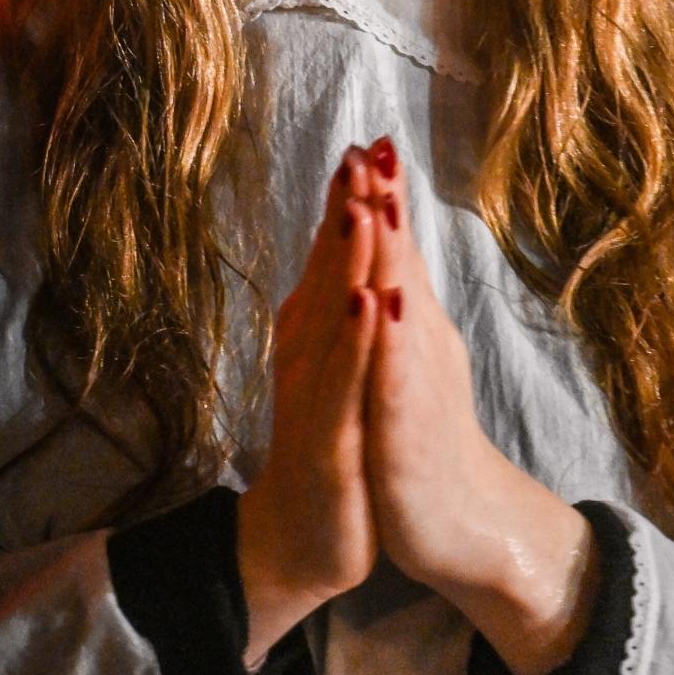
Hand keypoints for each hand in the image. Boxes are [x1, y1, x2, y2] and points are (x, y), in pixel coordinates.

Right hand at [236, 144, 384, 663]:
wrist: (304, 534)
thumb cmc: (328, 436)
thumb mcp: (337, 359)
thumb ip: (339, 296)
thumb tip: (349, 230)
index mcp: (315, 330)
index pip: (334, 253)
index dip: (349, 198)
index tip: (366, 141)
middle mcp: (308, 351)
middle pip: (329, 270)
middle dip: (345, 209)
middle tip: (357, 150)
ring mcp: (315, 394)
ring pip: (334, 317)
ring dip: (345, 261)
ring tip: (360, 207)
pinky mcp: (329, 439)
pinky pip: (345, 382)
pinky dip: (356, 340)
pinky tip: (369, 303)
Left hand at [365, 167, 597, 674]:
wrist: (463, 523)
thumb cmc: (428, 435)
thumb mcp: (408, 359)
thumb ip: (400, 300)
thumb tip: (387, 240)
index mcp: (413, 327)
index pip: (396, 252)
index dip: (385, 196)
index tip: (370, 139)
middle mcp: (422, 344)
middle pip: (401, 265)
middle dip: (388, 206)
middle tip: (376, 147)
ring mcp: (419, 387)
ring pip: (402, 311)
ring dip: (391, 255)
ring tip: (382, 205)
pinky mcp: (409, 434)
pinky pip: (397, 381)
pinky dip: (390, 342)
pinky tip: (383, 308)